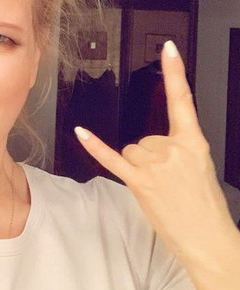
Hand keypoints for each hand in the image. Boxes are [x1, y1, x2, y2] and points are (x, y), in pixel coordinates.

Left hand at [74, 41, 236, 266]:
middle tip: (168, 181)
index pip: (182, 100)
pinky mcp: (139, 182)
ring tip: (159, 189)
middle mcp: (173, 149)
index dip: (175, 73)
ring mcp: (156, 165)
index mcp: (194, 143)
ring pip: (131, 151)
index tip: (167, 50)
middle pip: (143, 138)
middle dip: (151, 159)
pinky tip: (80, 132)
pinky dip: (95, 146)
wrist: (208, 239)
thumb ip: (177, 150)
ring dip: (139, 168)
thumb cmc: (205, 207)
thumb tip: (155, 149)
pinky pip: (112, 158)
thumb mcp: (200, 169)